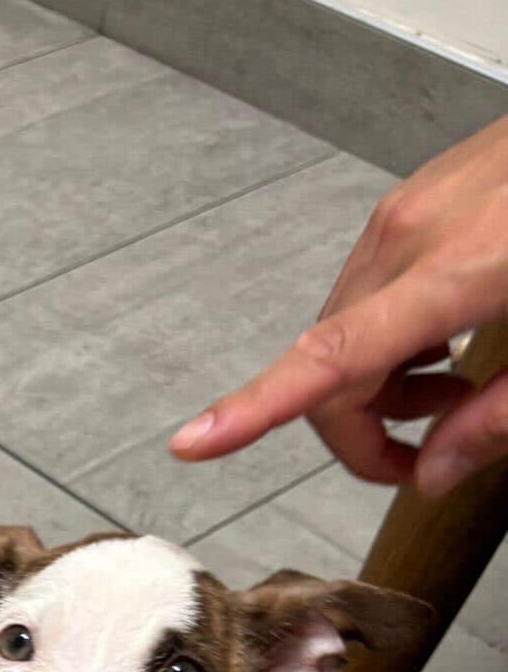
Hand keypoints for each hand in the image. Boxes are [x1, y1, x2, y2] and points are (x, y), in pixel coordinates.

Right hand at [170, 116, 507, 495]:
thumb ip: (500, 418)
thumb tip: (430, 475)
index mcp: (457, 272)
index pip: (331, 358)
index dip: (254, 408)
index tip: (194, 441)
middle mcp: (412, 233)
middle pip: (330, 360)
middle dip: (360, 429)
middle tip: (422, 461)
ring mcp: (410, 208)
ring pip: (346, 327)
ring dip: (379, 384)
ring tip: (451, 392)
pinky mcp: (417, 196)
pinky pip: (372, 287)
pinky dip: (393, 334)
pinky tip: (449, 340)